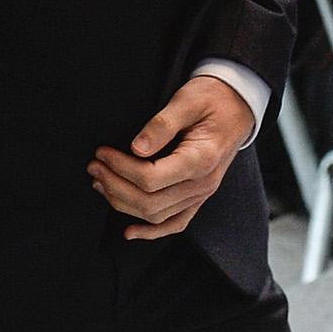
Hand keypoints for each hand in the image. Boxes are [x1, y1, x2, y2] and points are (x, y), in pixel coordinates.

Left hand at [88, 74, 255, 240]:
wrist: (237, 105)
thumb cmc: (213, 99)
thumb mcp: (187, 100)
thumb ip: (162, 123)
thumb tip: (136, 148)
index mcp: (201, 159)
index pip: (151, 178)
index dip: (120, 168)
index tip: (102, 153)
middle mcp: (203, 183)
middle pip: (149, 201)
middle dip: (115, 186)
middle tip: (95, 167)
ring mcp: (202, 193)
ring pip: (156, 215)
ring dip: (124, 204)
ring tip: (102, 183)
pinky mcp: (199, 196)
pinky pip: (175, 223)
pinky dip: (152, 232)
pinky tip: (129, 231)